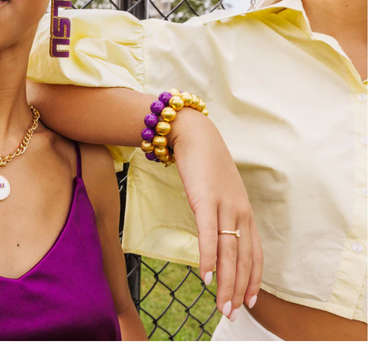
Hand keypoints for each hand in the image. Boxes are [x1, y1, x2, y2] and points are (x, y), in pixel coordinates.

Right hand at [167, 108, 262, 320]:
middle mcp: (240, 211)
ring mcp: (225, 205)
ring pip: (229, 252)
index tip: (249, 300)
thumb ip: (221, 213)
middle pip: (244, 258)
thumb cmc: (205, 165)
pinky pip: (208, 234)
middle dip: (239, 289)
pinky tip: (205, 276)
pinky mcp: (205, 200)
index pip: (255, 252)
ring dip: (227, 282)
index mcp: (244, 211)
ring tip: (222, 306)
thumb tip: (215, 235)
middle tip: (232, 313)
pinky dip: (208, 258)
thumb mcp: (218, 193)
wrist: (195, 135)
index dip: (253, 278)